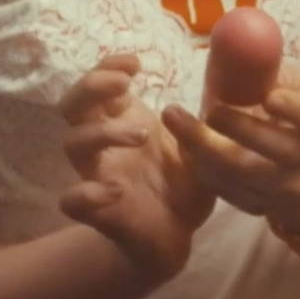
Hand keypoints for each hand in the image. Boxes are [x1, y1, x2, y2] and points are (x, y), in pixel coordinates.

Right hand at [58, 53, 214, 281]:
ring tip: (143, 133)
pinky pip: (72, 200)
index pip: (98, 82)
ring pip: (74, 145)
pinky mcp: (100, 211)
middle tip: (124, 84)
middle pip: (72, 105)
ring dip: (103, 132)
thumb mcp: (201, 143)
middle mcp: (105, 143)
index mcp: (124, 119)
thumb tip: (227, 80)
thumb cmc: (185, 182)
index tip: (135, 64)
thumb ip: (204, 115)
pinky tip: (116, 190)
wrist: (179, 235)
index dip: (108, 66)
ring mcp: (99, 175)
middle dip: (92, 86)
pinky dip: (86, 193)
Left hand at [162, 62, 299, 234]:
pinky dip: (201, 167)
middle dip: (237, 128)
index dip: (294, 110)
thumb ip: (267, 69)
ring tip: (175, 119)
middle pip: (272, 150)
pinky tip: (182, 144)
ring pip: (242, 174)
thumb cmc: (294, 111)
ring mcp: (281, 188)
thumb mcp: (295, 85)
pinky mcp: (258, 206)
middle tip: (207, 106)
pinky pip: (226, 191)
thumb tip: (232, 36)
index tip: (269, 97)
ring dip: (204, 147)